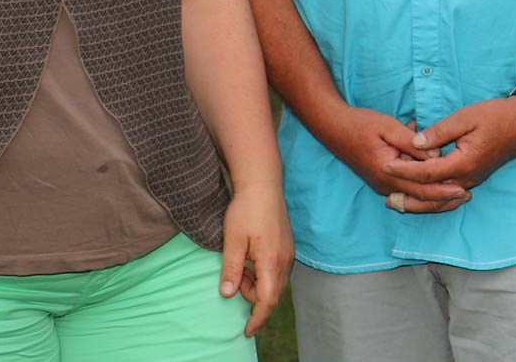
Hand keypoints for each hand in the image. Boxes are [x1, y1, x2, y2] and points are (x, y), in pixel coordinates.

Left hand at [219, 179, 293, 336]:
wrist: (263, 184)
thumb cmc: (246, 210)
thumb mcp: (232, 240)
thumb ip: (232, 269)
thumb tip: (227, 294)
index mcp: (271, 262)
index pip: (267, 301)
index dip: (257, 319)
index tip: (246, 330)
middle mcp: (285, 261)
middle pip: (273, 295)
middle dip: (253, 297)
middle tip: (236, 280)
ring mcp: (288, 253)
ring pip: (276, 283)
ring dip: (258, 285)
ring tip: (242, 266)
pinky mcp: (287, 246)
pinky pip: (278, 271)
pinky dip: (264, 275)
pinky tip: (251, 259)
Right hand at [323, 107, 469, 213]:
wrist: (333, 128)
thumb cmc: (361, 124)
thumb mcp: (389, 127)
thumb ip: (412, 142)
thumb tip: (435, 156)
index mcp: (388, 172)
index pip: (422, 188)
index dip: (444, 190)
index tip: (464, 189)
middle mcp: (385, 184)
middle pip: (420, 199)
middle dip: (444, 199)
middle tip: (466, 196)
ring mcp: (382, 185)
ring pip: (413, 199)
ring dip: (434, 199)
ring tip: (456, 197)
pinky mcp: (381, 181)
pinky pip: (406, 192)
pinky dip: (422, 193)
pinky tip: (436, 189)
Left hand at [382, 96, 515, 189]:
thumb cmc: (495, 115)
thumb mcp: (465, 117)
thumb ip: (440, 131)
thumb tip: (416, 142)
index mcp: (464, 162)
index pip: (427, 173)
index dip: (404, 170)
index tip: (385, 166)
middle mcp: (467, 177)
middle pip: (432, 193)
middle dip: (409, 195)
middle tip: (386, 197)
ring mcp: (472, 178)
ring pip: (441, 195)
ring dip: (420, 199)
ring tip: (398, 201)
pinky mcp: (473, 175)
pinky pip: (449, 190)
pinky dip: (433, 194)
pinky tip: (421, 191)